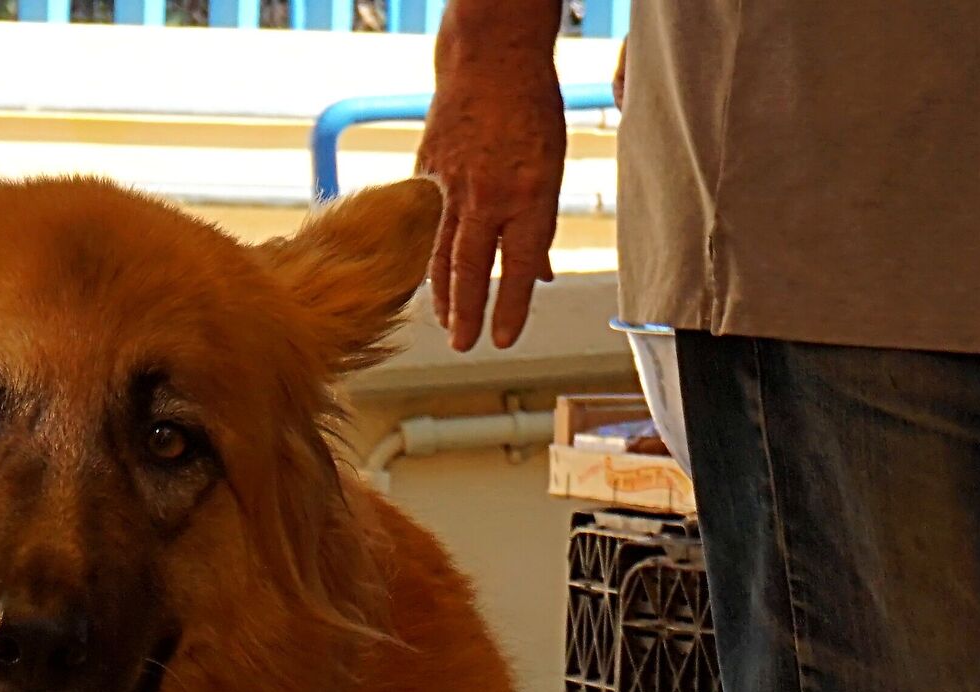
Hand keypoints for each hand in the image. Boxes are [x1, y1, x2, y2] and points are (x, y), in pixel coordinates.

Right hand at [416, 28, 567, 350]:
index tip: (500, 341)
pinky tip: (430, 273)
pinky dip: (430, 249)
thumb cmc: (531, 112)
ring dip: (442, 293)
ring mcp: (453, 183)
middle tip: (462, 346)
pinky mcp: (428, 169)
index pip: (519, 268)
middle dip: (466, 313)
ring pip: (442, 250)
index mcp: (528, 197)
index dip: (510, 308)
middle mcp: (488, 196)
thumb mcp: (551, 170)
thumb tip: (539, 276)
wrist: (490, 56)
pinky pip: (429, 219)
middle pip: (471, 268)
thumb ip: (540, 227)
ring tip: (444, 322)